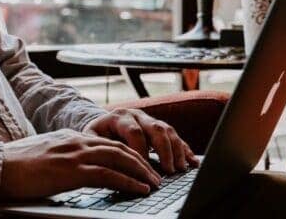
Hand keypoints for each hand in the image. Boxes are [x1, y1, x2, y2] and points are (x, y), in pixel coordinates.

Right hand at [0, 129, 160, 199]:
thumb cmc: (16, 165)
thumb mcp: (46, 154)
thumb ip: (65, 156)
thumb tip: (77, 167)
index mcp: (72, 137)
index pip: (108, 142)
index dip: (128, 153)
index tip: (141, 164)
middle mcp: (77, 141)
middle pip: (120, 147)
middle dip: (142, 161)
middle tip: (156, 175)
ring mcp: (76, 154)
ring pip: (120, 159)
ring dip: (141, 172)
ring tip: (154, 184)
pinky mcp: (72, 171)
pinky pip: (108, 175)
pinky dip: (128, 182)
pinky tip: (139, 189)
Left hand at [83, 108, 198, 174]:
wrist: (99, 127)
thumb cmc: (95, 138)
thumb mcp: (92, 142)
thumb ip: (104, 151)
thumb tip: (116, 170)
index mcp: (119, 117)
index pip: (134, 132)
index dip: (141, 151)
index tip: (144, 169)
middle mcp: (137, 115)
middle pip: (156, 128)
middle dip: (165, 150)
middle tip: (169, 170)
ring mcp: (150, 120)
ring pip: (168, 131)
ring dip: (177, 151)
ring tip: (181, 169)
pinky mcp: (159, 129)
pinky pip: (176, 137)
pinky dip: (185, 150)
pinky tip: (193, 162)